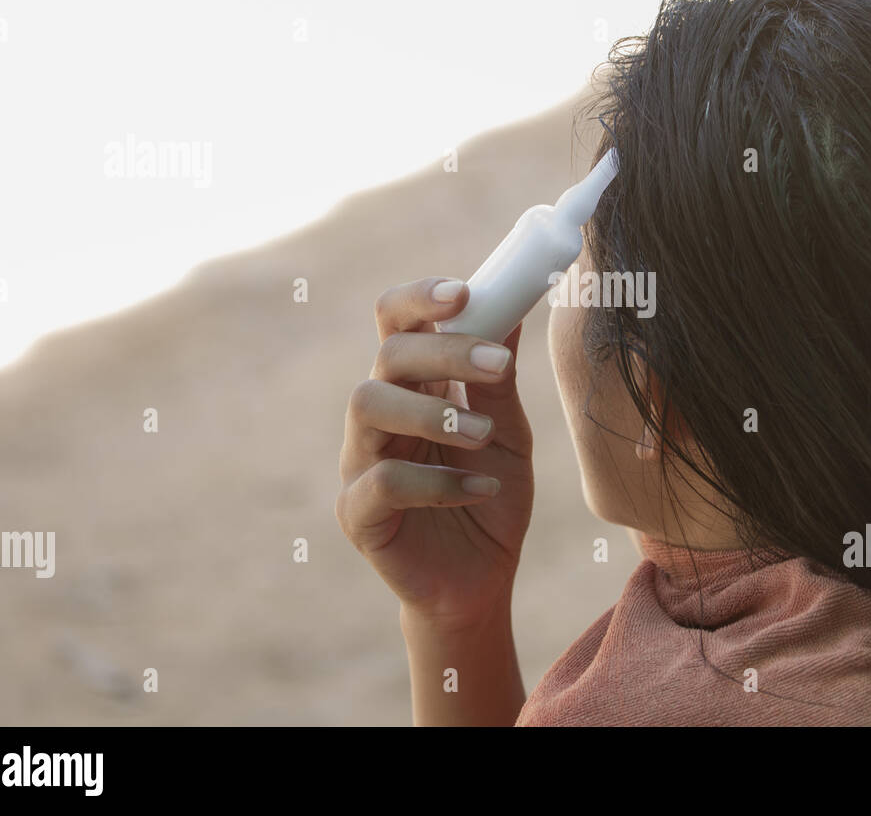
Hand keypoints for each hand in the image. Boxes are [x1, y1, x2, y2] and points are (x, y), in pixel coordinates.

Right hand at [336, 277, 533, 627]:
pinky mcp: (358, 513)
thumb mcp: (508, 432)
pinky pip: (383, 483)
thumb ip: (499, 380)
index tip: (464, 292)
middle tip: (498, 364)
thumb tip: (512, 312)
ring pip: (368, 406)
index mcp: (412, 385)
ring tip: (483, 434)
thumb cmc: (489, 491)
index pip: (396, 322)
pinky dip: (438, 481)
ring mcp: (360, 462)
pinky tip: (480, 487)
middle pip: (387, 356)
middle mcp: (378, 415)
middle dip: (443, 352)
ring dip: (433, 412)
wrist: (481, 578)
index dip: (420, 299)